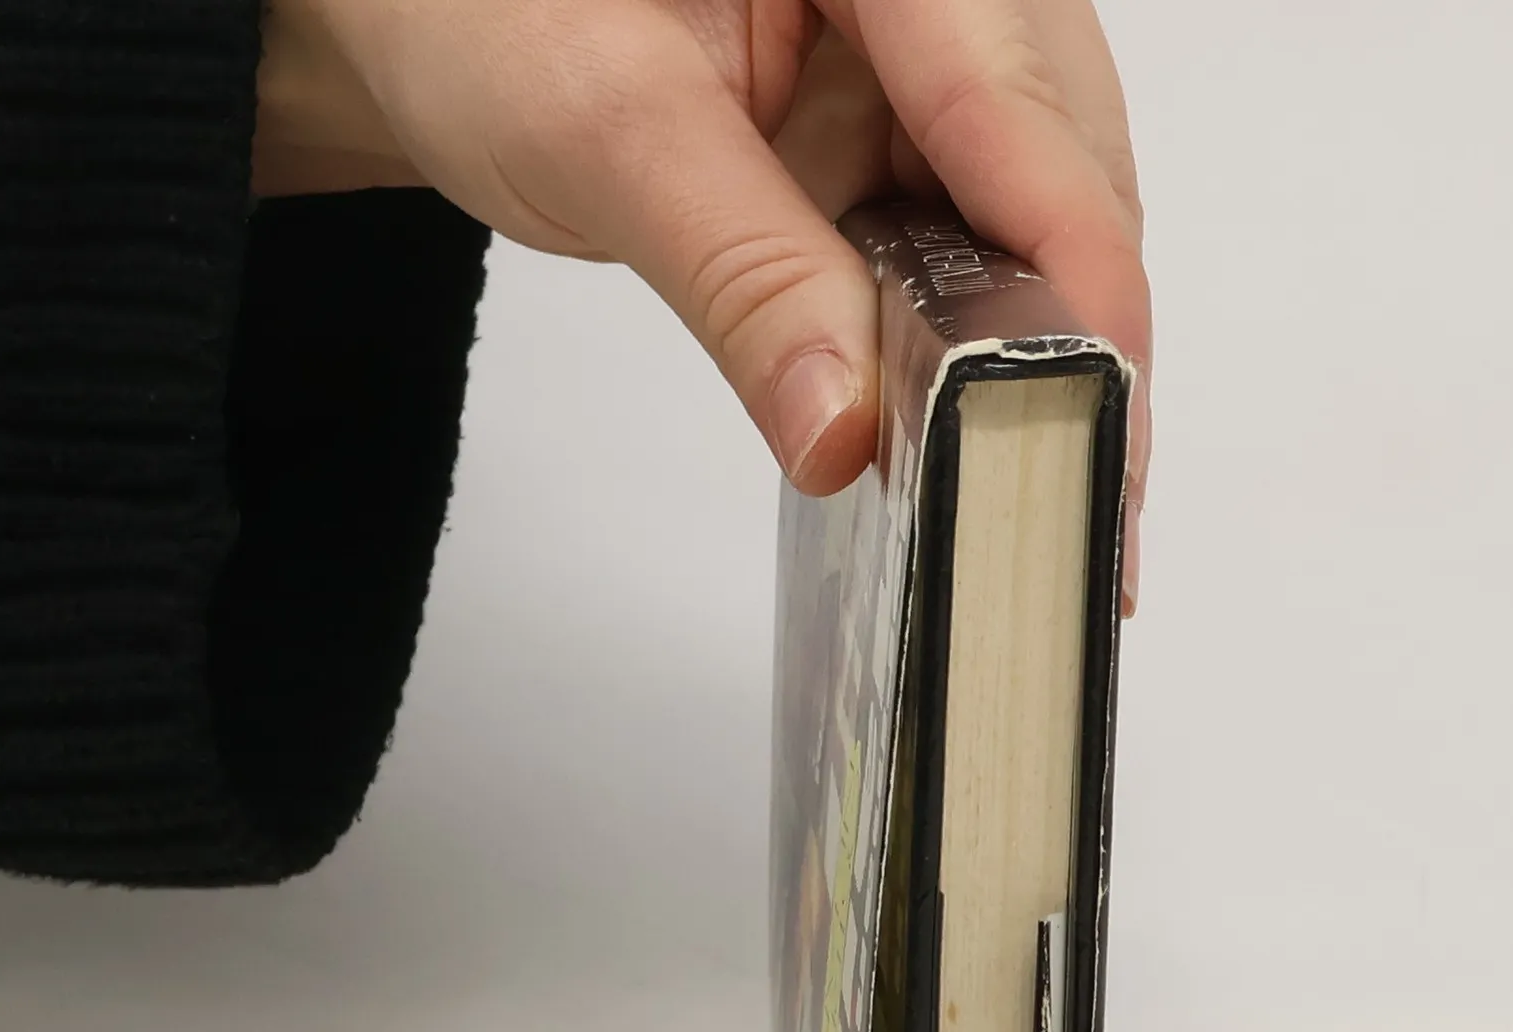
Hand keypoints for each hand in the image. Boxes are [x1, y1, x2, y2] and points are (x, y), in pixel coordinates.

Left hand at [255, 0, 1148, 597]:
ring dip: (1045, 344)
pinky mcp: (908, 115)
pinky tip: (991, 418)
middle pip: (1065, 156)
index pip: (1020, 98)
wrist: (419, 7)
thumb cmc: (474, 6)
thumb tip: (851, 434)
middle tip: (1084, 500)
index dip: (1076, 267)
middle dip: (1080, 329)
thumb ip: (744, 277)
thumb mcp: (603, 132)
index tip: (1094, 412)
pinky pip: (984, 225)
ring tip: (1053, 488)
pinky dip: (985, 329)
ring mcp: (932, 42)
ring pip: (1044, 202)